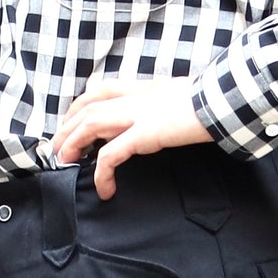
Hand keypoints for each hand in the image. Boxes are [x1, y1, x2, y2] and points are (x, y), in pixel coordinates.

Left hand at [51, 78, 212, 198]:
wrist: (221, 102)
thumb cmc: (206, 103)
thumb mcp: (176, 98)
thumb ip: (160, 105)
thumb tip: (157, 119)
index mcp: (139, 89)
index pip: (98, 91)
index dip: (77, 108)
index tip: (69, 124)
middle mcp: (133, 98)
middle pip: (87, 109)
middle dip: (67, 129)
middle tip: (57, 151)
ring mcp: (136, 115)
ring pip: (90, 126)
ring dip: (73, 145)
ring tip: (67, 164)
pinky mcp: (143, 134)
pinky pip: (111, 155)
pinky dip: (101, 173)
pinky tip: (104, 188)